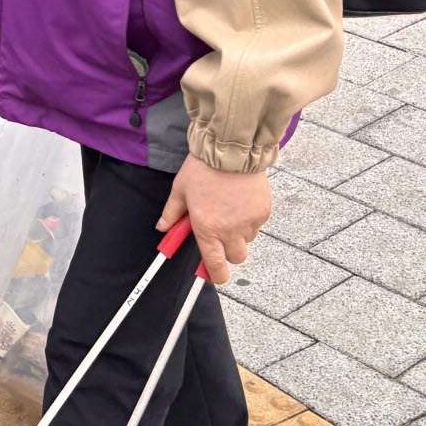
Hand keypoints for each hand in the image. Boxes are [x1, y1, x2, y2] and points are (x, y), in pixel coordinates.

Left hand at [157, 155, 270, 284]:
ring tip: (229, 211)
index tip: (214, 275)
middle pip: (235, 258)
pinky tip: (241, 202)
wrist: (230, 150)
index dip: (215, 275)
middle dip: (228, 252)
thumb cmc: (202, 169)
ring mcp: (249, 222)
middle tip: (220, 235)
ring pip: (247, 241)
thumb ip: (172, 214)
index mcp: (207, 228)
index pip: (215, 264)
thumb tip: (162, 228)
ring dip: (239, 234)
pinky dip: (250, 220)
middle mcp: (230, 230)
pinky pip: (257, 225)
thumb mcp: (180, 191)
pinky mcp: (263, 212)